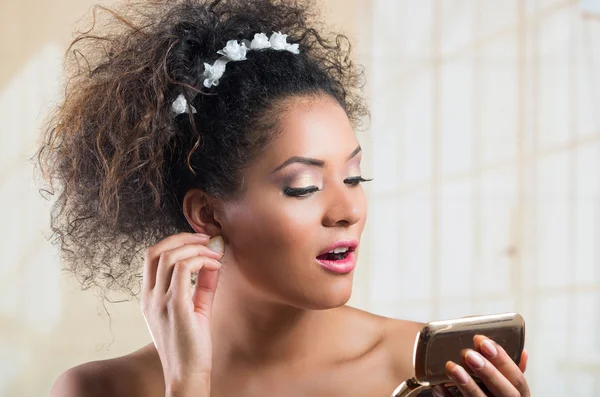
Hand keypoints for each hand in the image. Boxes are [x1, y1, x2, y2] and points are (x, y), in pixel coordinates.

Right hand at [140, 232, 223, 395]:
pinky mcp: (175, 307)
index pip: (152, 257)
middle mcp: (149, 297)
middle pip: (155, 251)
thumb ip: (202, 284)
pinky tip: (214, 265)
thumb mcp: (195, 308)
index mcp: (149, 297)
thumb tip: (214, 261)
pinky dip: (200, 261)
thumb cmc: (191, 345)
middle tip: (207, 239)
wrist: (186, 375)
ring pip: (170, 256)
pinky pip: (183, 270)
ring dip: (195, 248)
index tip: (200, 242)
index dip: (175, 242)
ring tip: (215, 254)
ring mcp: (160, 302)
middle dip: (183, 238)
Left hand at [432, 335, 529, 396]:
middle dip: (488, 372)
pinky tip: (438, 386)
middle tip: (468, 354)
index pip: (518, 379)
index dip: (503, 360)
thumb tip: (521, 351)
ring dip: (467, 384)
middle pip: (505, 392)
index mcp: (519, 395)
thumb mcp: (510, 386)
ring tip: (452, 367)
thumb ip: (512, 372)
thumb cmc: (499, 395)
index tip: (484, 342)